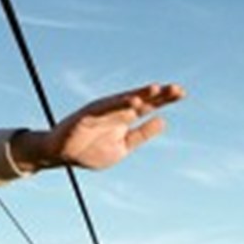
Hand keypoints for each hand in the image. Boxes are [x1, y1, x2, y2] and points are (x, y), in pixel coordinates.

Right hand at [26, 83, 183, 171]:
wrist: (61, 155)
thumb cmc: (91, 150)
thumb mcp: (122, 147)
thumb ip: (141, 135)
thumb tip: (163, 121)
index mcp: (125, 118)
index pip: (149, 106)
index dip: (164, 99)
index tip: (182, 93)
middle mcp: (116, 111)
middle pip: (141, 99)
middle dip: (159, 95)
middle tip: (178, 89)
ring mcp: (103, 111)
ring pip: (125, 100)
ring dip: (141, 94)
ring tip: (158, 89)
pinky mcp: (89, 115)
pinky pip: (106, 108)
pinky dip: (119, 103)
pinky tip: (133, 101)